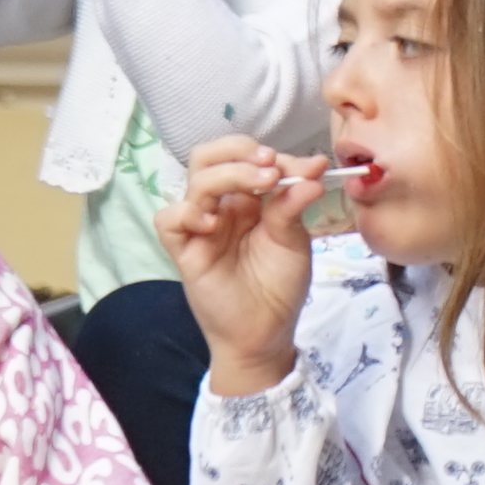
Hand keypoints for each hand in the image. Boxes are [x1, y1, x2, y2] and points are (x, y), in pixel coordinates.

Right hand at [159, 142, 324, 388]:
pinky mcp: (184, 251)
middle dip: (239, 152)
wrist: (264, 333)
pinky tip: (214, 222)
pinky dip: (187, 213)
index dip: (275, 156)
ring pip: (194, 182)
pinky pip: (168, 220)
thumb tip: (316, 165)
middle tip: (272, 164)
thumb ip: (293, 204)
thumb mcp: (293, 240)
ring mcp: (201, 227)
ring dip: (226, 175)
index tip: (311, 166)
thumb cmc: (279, 286)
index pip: (248, 159)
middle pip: (209, 159)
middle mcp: (221, 207)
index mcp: (249, 200)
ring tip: (261, 184)